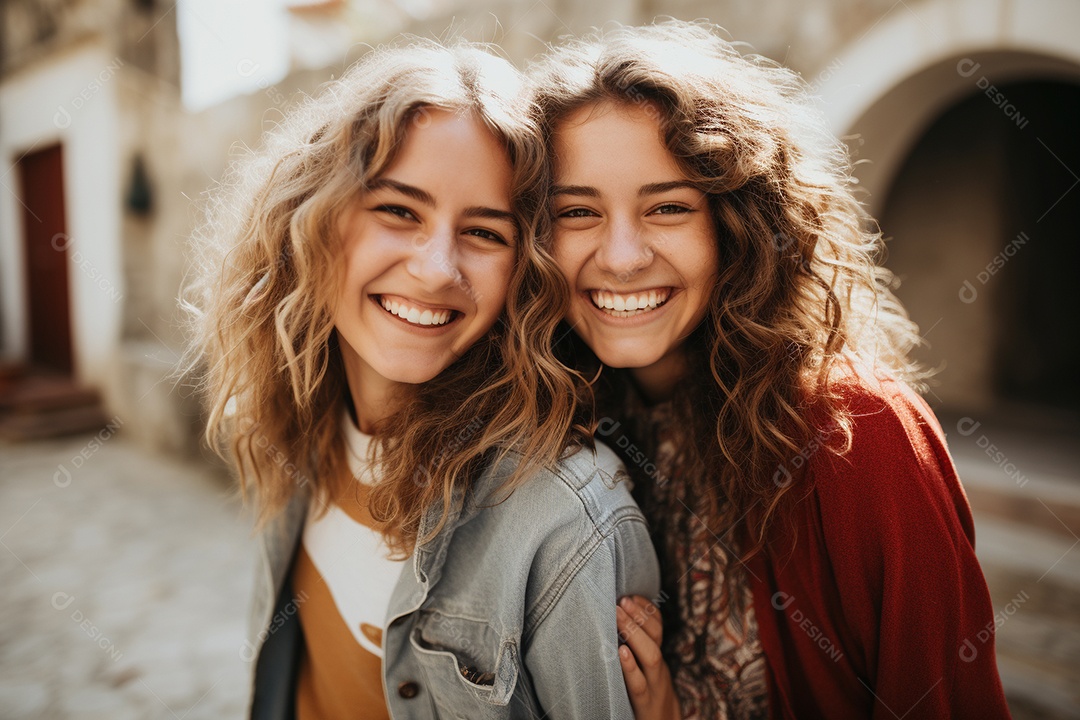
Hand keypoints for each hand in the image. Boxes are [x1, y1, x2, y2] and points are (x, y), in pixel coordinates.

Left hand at [617, 595, 680, 719]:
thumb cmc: (648, 695)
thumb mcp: (645, 669)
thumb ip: (636, 648)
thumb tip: (615, 620)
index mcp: (656, 657)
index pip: (658, 628)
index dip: (647, 609)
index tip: (630, 595)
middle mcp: (658, 669)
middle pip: (655, 638)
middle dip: (639, 616)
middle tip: (621, 600)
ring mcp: (654, 686)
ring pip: (651, 657)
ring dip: (635, 634)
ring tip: (618, 615)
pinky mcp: (644, 704)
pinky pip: (639, 685)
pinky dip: (630, 667)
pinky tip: (620, 652)